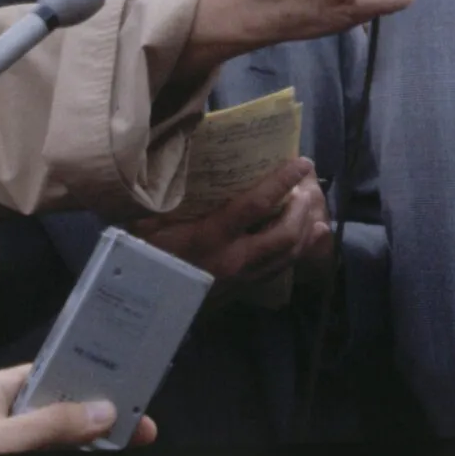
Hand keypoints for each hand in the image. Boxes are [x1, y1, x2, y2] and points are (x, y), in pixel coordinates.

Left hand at [0, 363, 158, 455]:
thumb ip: (49, 425)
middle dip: (99, 420)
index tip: (130, 386)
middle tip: (142, 431)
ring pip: (53, 443)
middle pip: (60, 412)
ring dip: (86, 446)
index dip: (91, 378)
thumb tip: (105, 409)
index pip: (52, 373)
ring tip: (126, 446)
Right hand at [133, 157, 326, 303]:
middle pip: (284, 235)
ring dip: (305, 232)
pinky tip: (305, 240)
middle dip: (302, 209)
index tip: (302, 162)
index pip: (256, 205)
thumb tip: (181, 150)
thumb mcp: (147, 220)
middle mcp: (231, 260)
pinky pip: (277, 270)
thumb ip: (169, 192)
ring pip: (287, 256)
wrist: (139, 305)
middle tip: (308, 187)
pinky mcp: (241, 291)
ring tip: (315, 211)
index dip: (282, 182)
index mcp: (209, 237)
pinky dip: (295, 252)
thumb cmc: (142, 254)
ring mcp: (239, 280)